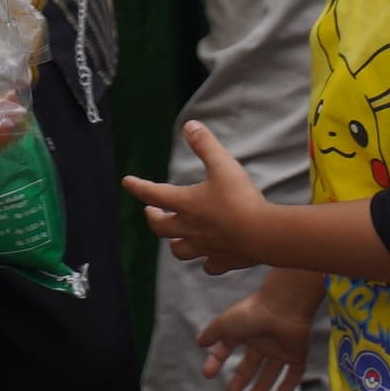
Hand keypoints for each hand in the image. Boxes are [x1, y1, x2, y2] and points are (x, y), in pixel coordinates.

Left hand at [124, 120, 270, 276]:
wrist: (262, 234)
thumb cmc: (240, 198)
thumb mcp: (223, 164)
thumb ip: (205, 144)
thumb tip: (189, 125)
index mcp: (186, 203)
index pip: (154, 193)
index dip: (138, 186)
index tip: (127, 181)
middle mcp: (190, 228)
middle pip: (161, 227)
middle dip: (153, 218)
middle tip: (150, 211)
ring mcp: (205, 247)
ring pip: (180, 250)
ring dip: (174, 243)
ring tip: (175, 239)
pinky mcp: (223, 260)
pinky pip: (209, 265)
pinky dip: (207, 262)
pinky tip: (210, 259)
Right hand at [197, 273, 321, 390]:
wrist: (284, 307)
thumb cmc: (252, 313)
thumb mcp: (224, 323)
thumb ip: (211, 333)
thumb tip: (199, 342)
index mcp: (243, 331)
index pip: (227, 348)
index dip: (216, 360)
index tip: (209, 374)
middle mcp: (262, 340)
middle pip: (251, 363)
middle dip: (242, 377)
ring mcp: (280, 348)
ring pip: (272, 370)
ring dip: (264, 385)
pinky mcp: (297, 353)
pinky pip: (295, 372)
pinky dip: (289, 385)